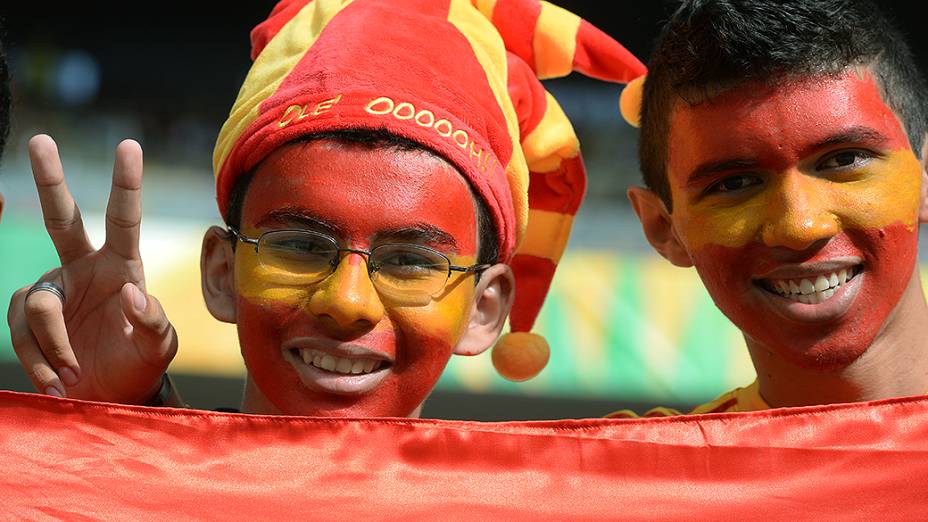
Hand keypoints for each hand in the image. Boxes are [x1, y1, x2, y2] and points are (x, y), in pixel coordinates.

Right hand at [6, 135, 177, 403]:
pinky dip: (40, 361)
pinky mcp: (28, 318)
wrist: (112, 394)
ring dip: (54, 345)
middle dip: (50, 180)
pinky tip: (57, 381)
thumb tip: (132, 291)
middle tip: (41, 140)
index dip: (126, 183)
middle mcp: (83, 268)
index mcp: (122, 266)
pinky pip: (22, 333)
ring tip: (74, 373)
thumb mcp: (159, 346)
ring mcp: (53, 290)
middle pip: (62, 218)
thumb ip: (154, 321)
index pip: (124, 219)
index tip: (129, 145)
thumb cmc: (141, 363)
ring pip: (38, 304)